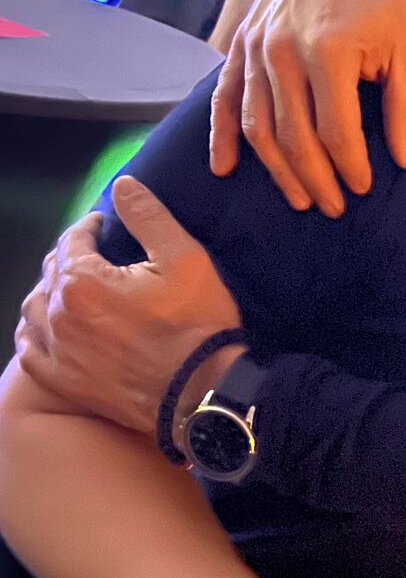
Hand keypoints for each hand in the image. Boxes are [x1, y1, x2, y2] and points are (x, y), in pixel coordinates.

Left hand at [15, 176, 242, 433]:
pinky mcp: (65, 383)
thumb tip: (122, 185)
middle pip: (51, 273)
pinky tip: (45, 327)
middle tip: (93, 254)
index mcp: (84, 282)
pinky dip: (33, 334)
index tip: (102, 223)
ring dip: (48, 292)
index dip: (89, 226)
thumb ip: (148, 216)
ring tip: (70, 288)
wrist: (203, 392)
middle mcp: (60, 316)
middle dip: (70, 256)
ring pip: (33, 310)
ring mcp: (59, 353)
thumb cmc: (198, 324)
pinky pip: (30, 353)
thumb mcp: (184, 259)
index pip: (72, 240)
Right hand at [209, 0, 405, 218]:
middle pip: (293, 137)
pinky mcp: (239, 43)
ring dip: (277, 170)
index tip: (362, 188)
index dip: (350, 167)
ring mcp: (255, 47)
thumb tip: (402, 160)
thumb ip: (405, 106)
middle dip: (315, 180)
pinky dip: (221, 136)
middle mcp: (282, 52)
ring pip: (257, 126)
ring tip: (299, 197)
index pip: (336, 132)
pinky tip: (224, 168)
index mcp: (327, 52)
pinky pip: (225, 98)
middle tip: (332, 206)